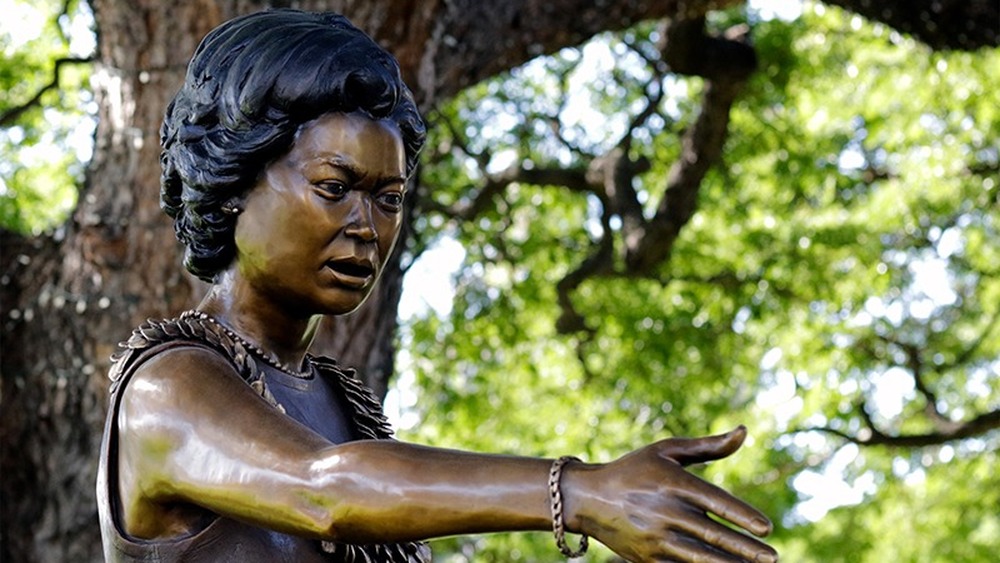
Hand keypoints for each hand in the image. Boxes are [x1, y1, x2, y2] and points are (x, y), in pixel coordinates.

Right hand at [563, 426, 777, 561]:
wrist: (588, 499)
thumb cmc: (634, 469)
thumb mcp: (667, 451)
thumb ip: (708, 446)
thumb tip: (743, 432)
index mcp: (672, 482)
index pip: (714, 501)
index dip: (741, 516)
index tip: (766, 528)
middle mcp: (664, 510)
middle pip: (712, 533)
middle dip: (745, 549)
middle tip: (772, 557)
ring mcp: (655, 537)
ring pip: (700, 556)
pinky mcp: (648, 558)